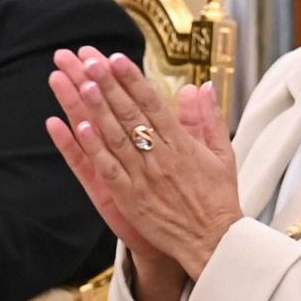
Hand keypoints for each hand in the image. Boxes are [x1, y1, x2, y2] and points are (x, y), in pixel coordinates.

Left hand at [43, 49, 242, 278]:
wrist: (214, 242)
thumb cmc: (219, 198)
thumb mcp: (222, 154)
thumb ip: (208, 119)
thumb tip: (200, 86)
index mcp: (183, 144)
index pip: (153, 104)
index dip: (132, 80)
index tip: (115, 58)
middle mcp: (161, 157)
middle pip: (130, 113)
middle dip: (107, 84)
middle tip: (88, 59)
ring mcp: (143, 178)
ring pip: (115, 136)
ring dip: (96, 108)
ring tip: (79, 82)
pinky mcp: (130, 199)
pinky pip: (108, 169)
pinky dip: (93, 147)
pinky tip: (78, 127)